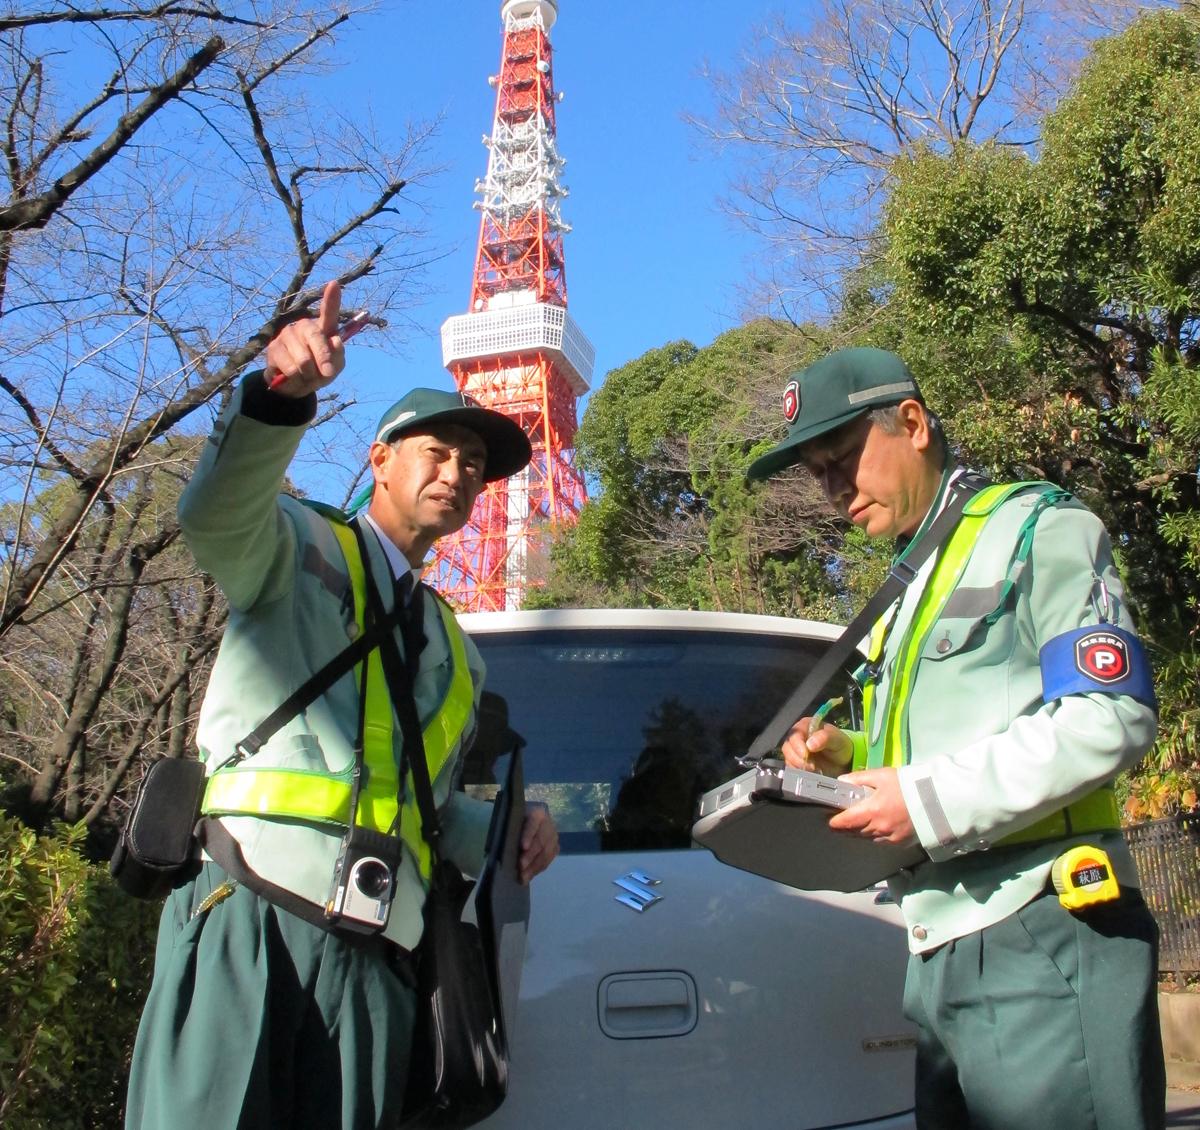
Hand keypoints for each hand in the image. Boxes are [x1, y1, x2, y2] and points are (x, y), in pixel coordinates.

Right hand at [263, 280, 346, 396]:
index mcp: (322, 328)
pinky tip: (293, 377)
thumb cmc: (319, 372)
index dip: (331, 299)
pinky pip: (291, 369)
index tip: (334, 284)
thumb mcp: (335, 367)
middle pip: (316, 338)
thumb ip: (338, 355)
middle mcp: (304, 326)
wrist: (296, 387)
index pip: (328, 312)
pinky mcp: (274, 348)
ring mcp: (287, 335)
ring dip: (309, 375)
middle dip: (323, 360)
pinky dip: (296, 380)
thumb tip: (335, 341)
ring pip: (304, 359)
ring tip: (307, 376)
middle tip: (326, 374)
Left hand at [518, 803, 558, 884]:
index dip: (528, 835)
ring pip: (547, 853)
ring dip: (534, 866)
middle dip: (531, 855)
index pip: (533, 823)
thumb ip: (510, 830)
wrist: (526, 824)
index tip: (523, 847)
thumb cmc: (515, 822)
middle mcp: (548, 824)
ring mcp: (553, 837)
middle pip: (541, 840)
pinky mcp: (555, 848)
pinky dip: (538, 869)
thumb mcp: (512, 821)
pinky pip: (548, 860)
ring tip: (523, 877)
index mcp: (537, 813)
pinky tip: (528, 876)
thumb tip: (504, 845)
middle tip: (521, 866)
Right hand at [781, 716, 853, 776]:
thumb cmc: (840, 746)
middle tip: (812, 766)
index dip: (797, 745)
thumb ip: (825, 738)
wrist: (843, 761)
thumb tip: (809, 744)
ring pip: (788, 759)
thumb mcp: (837, 740)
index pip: (794, 734)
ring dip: (799, 766)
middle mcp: (797, 737)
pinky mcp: (795, 762)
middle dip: (798, 759)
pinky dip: (800, 773)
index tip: (806, 755)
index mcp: (805, 726)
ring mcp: (795, 750)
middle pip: (788, 748)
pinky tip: (811, 773)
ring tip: (815, 770)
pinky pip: (791, 768)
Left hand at [828, 767, 915, 845]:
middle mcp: (879, 828)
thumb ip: (859, 778)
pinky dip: (874, 835)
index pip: (845, 822)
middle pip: (854, 832)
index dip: (835, 822)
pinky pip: (881, 842)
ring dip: (859, 832)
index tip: (830, 820)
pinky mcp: (900, 843)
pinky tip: (875, 827)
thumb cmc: (908, 786)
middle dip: (846, 827)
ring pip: (867, 838)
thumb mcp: (881, 776)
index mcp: (872, 811)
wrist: (937, 799)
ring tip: (856, 824)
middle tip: (840, 821)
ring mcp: (890, 837)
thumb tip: (842, 781)